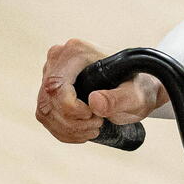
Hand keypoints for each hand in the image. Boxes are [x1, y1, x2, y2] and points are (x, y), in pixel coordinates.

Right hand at [35, 38, 165, 143]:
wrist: (139, 88)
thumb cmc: (139, 88)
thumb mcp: (136, 96)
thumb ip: (118, 99)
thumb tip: (94, 102)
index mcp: (76, 52)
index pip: (56, 85)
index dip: (70, 108)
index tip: (94, 116)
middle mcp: (58, 58)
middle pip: (48, 100)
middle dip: (71, 122)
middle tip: (98, 125)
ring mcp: (52, 73)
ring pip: (44, 110)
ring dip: (68, 129)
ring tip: (93, 128)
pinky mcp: (50, 89)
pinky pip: (45, 115)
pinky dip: (62, 130)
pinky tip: (82, 131)